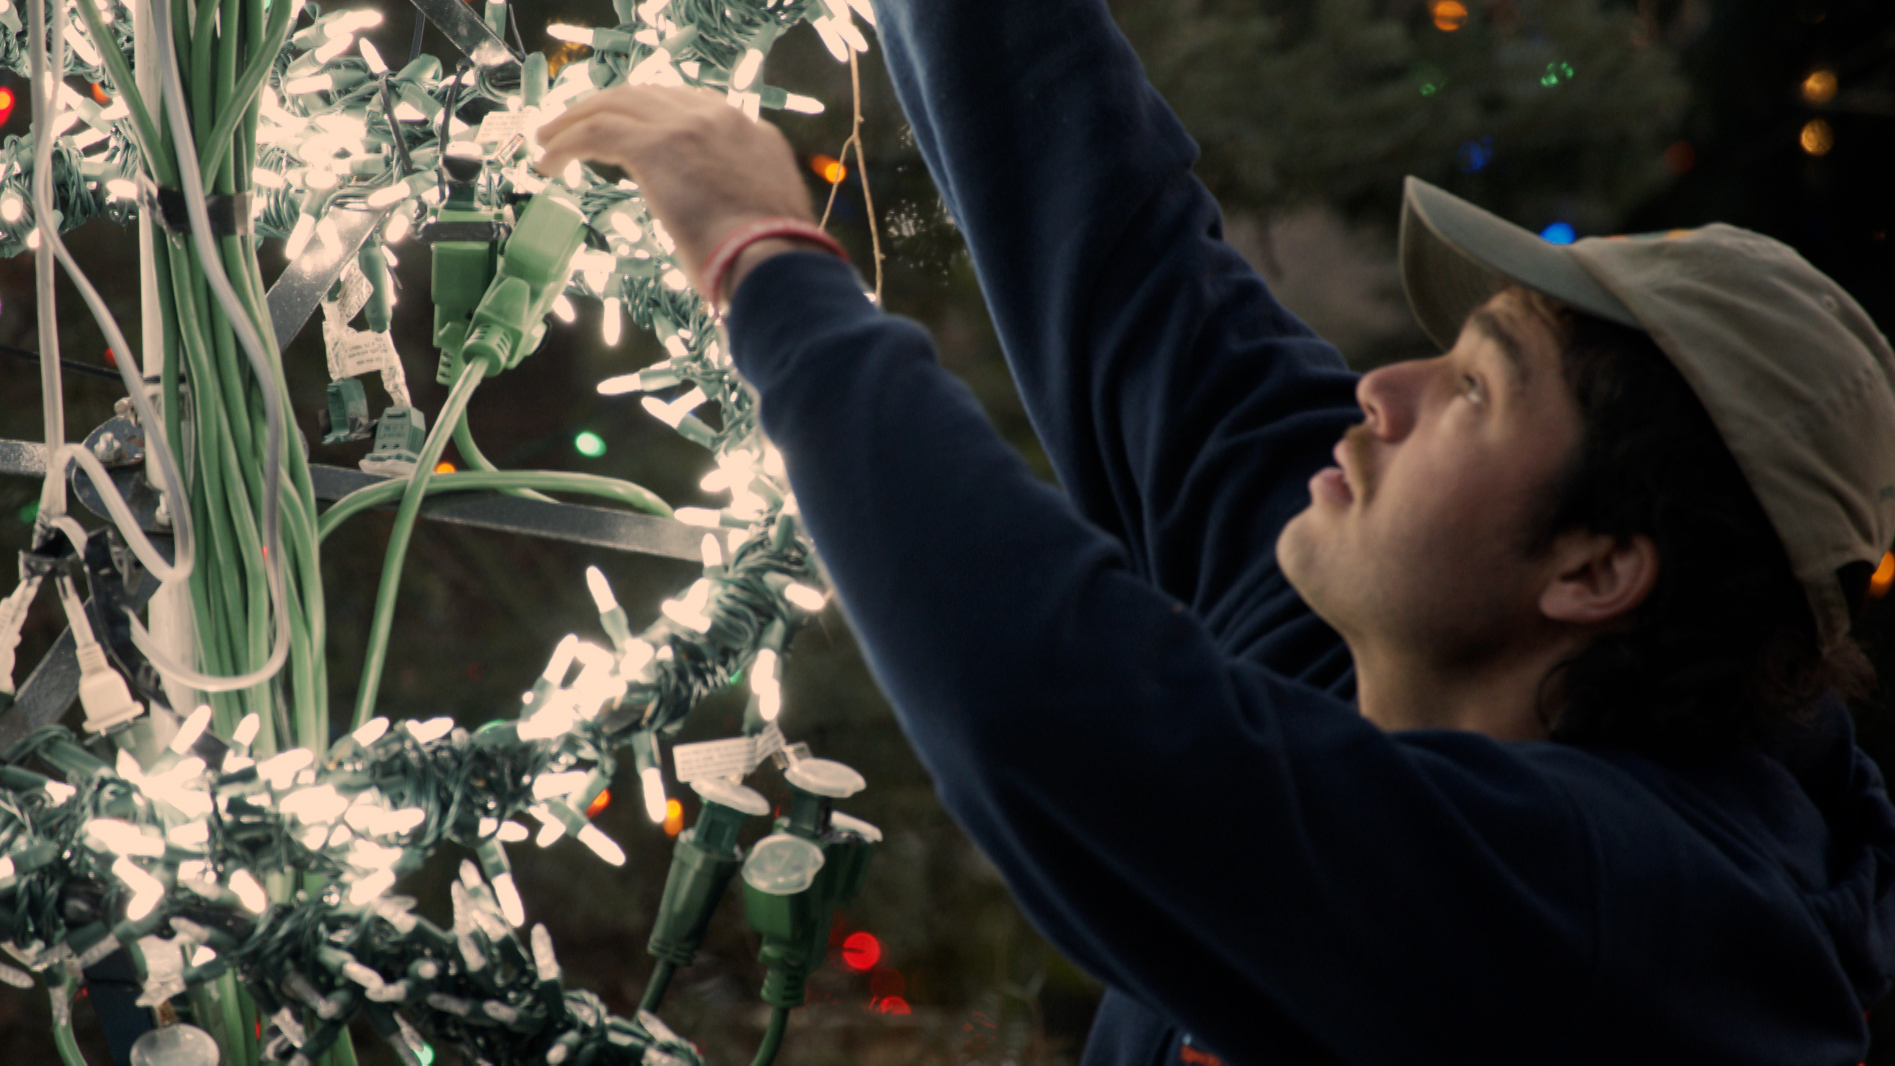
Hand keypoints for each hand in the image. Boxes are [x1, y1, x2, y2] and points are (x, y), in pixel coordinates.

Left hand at [536, 86, 815, 292]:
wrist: (777, 261)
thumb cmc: (774, 262)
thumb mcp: (765, 220)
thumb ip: (741, 207)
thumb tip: (719, 229)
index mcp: (752, 134)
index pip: (692, 107)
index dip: (651, 117)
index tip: (627, 133)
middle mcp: (720, 118)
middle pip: (648, 95)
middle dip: (607, 108)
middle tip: (575, 128)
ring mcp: (688, 127)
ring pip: (616, 104)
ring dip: (576, 120)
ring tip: (547, 140)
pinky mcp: (656, 147)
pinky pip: (597, 132)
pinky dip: (566, 143)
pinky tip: (548, 163)